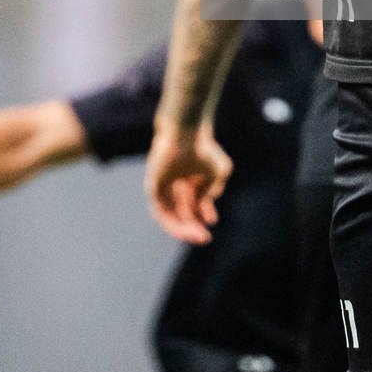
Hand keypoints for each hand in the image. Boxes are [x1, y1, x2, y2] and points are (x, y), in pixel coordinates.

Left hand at [144, 124, 231, 245]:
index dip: (203, 212)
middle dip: (194, 225)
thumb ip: (213, 189)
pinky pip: (161, 212)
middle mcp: (174, 181)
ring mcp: (162, 185)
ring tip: (199, 236)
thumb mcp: (218, 171)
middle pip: (181, 211)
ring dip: (184, 228)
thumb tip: (202, 202)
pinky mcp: (153, 187)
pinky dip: (173, 222)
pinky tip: (186, 228)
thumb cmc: (203, 147)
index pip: (193, 201)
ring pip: (170, 215)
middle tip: (206, 237)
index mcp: (188, 175)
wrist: (186, 133)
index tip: (213, 221)